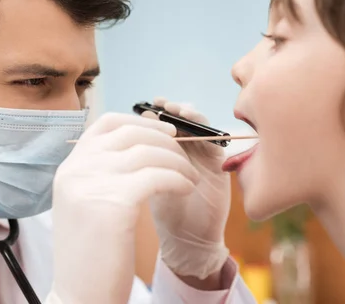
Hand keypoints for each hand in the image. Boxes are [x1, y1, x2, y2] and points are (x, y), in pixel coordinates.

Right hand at [47, 113, 199, 303]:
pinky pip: (158, 176)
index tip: (164, 132)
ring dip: (177, 162)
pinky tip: (187, 189)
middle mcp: (76, 170)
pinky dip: (178, 178)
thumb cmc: (90, 255)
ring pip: (148, 153)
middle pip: (130, 134)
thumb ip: (100, 174)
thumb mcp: (84, 204)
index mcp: (69, 168)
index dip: (140, 122)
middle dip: (165, 141)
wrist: (80, 296)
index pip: (106, 123)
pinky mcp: (113, 203)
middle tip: (184, 155)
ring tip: (190, 178)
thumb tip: (137, 148)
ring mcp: (91, 184)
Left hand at [145, 98, 230, 280]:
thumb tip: (126, 129)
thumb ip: (143, 158)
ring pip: (198, 126)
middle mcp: (186, 150)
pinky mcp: (219, 163)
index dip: (154, 114)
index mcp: (167, 152)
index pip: (161, 124)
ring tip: (176, 110)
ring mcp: (203, 155)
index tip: (142, 108)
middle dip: (171, 109)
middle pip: (181, 120)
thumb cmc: (164, 212)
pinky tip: (193, 126)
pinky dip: (206, 130)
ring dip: (188, 115)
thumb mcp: (147, 181)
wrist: (187, 239)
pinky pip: (215, 140)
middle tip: (161, 104)